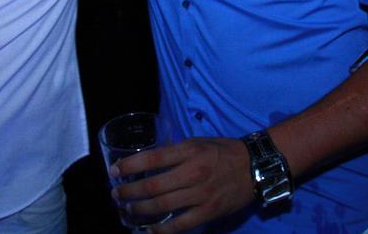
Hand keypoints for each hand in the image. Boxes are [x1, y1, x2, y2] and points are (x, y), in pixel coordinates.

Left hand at [111, 137, 253, 232]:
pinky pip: (180, 225)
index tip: (113, 171)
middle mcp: (193, 172)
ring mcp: (201, 194)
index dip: (129, 166)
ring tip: (126, 210)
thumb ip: (175, 152)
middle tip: (116, 195)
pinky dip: (162, 230)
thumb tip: (148, 161)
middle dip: (129, 192)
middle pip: (152, 186)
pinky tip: (149, 230)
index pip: (152, 158)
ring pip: (162, 206)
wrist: (254, 166)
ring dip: (140, 210)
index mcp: (189, 151)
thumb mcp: (197, 143)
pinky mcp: (209, 212)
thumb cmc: (223, 151)